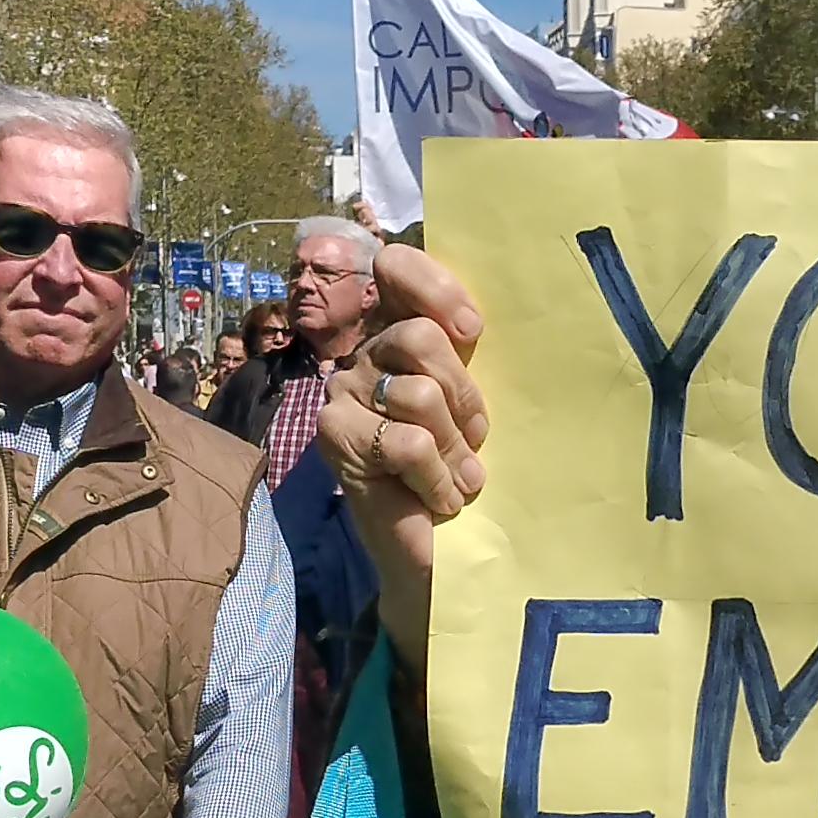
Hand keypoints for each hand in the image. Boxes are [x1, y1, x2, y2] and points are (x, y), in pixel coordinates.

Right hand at [316, 245, 486, 662]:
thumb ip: (468, 355)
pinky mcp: (334, 438)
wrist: (433, 549)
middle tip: (475, 438)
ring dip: (455, 445)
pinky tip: (441, 499)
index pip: (395, 268)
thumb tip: (483, 320)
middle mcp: (362, 355)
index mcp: (396, 331)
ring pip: (418, 394)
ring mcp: (342, 396)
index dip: (436, 288)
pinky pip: (407, 443)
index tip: (473, 333)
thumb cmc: (460, 469)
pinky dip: (439, 477)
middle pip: (419, 336)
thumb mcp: (473, 402)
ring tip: (458, 475)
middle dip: (464, 395)